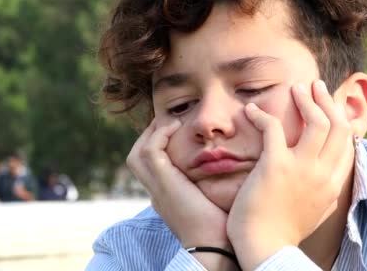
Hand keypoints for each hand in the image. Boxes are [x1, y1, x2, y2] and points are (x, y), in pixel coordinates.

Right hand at [126, 119, 230, 249]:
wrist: (215, 245)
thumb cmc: (221, 227)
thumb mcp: (212, 201)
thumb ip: (211, 185)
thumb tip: (229, 168)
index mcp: (166, 197)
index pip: (150, 167)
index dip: (159, 146)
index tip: (177, 131)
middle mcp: (156, 192)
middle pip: (136, 158)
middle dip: (149, 136)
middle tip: (170, 122)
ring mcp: (157, 188)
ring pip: (137, 153)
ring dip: (153, 133)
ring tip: (172, 122)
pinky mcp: (163, 182)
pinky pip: (151, 151)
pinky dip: (160, 135)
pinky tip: (176, 126)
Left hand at [227, 80, 354, 269]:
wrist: (265, 249)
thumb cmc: (283, 232)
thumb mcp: (316, 212)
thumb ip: (325, 192)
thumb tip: (330, 180)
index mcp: (333, 185)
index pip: (347, 143)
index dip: (339, 118)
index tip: (327, 105)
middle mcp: (323, 174)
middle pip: (338, 126)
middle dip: (327, 101)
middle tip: (314, 86)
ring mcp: (302, 169)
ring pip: (317, 121)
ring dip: (306, 99)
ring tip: (295, 88)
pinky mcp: (276, 166)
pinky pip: (273, 128)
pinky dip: (262, 115)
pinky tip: (251, 111)